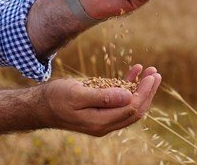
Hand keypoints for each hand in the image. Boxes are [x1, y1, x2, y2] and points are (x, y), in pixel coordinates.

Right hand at [40, 64, 160, 136]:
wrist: (40, 106)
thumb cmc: (56, 98)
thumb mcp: (77, 94)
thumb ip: (102, 97)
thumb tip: (127, 96)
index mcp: (100, 122)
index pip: (131, 109)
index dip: (144, 93)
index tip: (151, 76)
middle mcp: (105, 124)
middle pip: (135, 110)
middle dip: (147, 92)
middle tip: (156, 73)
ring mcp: (103, 118)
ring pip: (130, 106)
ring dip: (141, 89)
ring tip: (150, 71)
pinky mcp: (100, 111)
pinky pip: (119, 101)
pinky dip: (128, 86)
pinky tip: (134, 72)